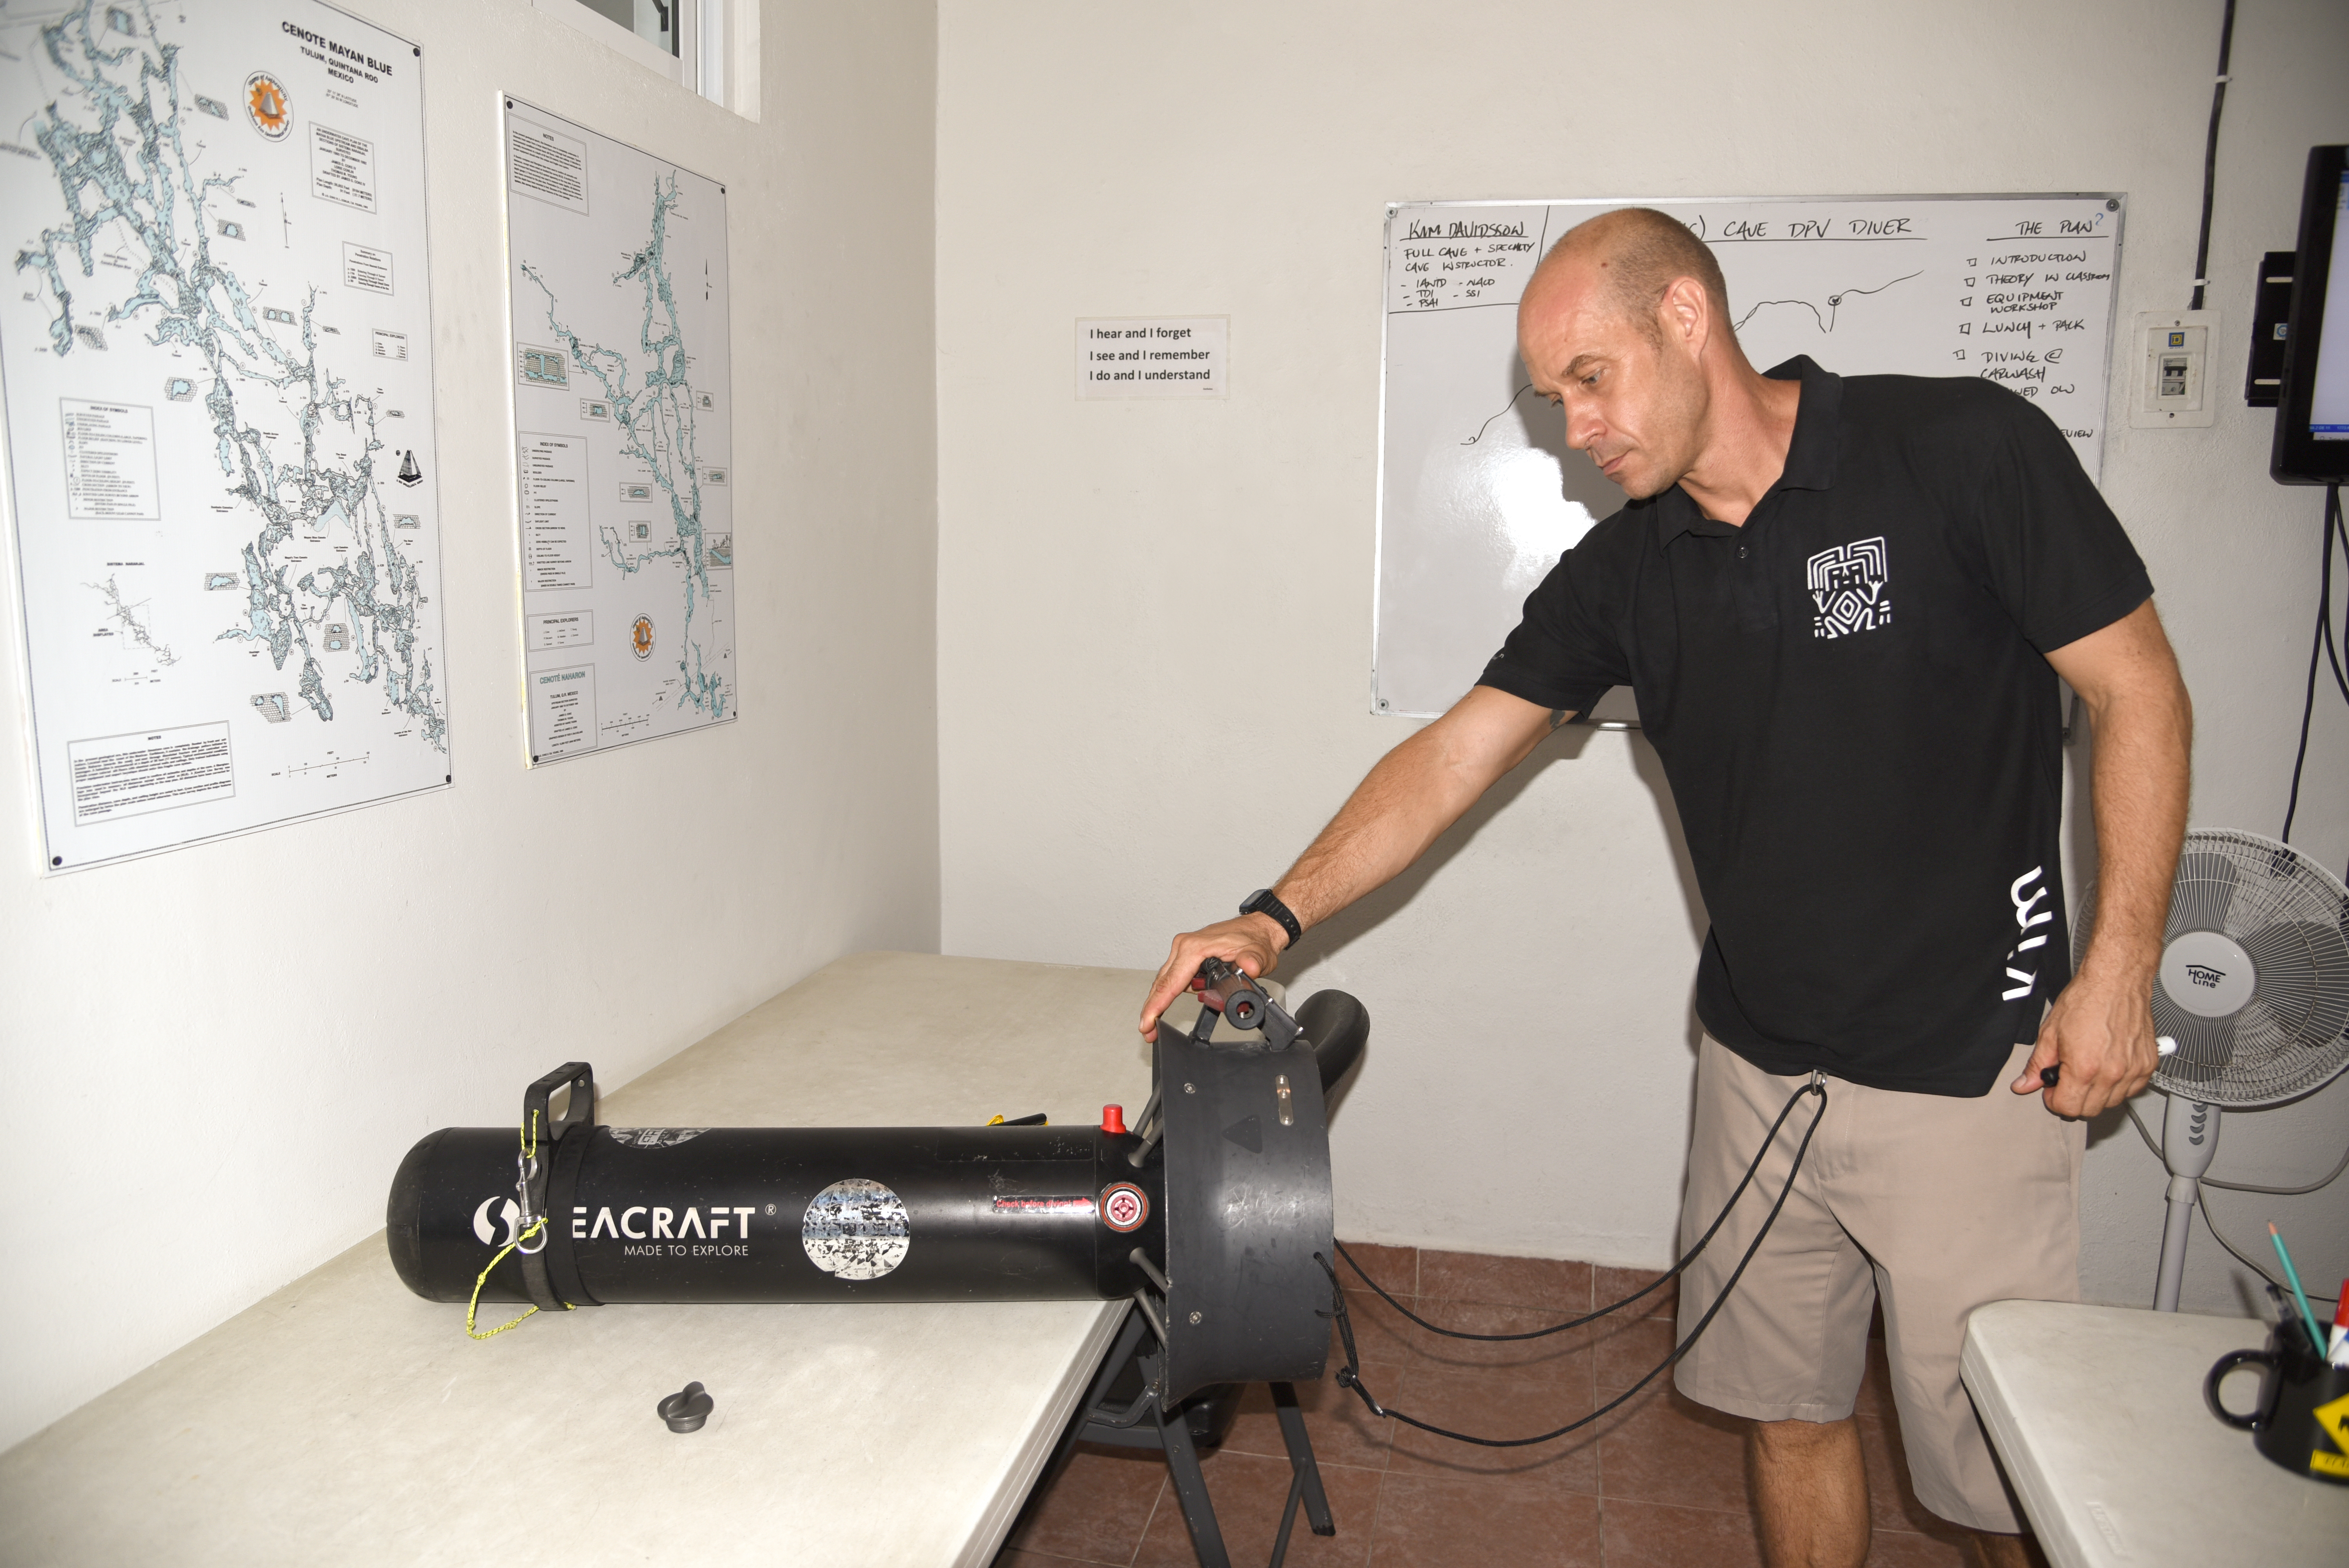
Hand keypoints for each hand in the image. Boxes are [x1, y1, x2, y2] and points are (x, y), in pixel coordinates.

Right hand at [1139, 914, 1286, 1041]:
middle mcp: (1185, 946)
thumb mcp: (1258, 954)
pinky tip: (1167, 1005)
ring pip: (1165, 981)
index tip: (1147, 1022)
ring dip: (1160, 1002)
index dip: (1157, 1005)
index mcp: (1195, 947)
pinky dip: (1169, 992)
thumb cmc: (1254, 938)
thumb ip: (1253, 961)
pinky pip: (1173, 977)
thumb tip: (1249, 967)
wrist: (1257, 928)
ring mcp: (1184, 949)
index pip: (1171, 981)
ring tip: (1156, 1023)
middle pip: (1161, 983)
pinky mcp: (1187, 954)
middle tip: (1147, 1031)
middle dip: (1152, 1008)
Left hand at [2011, 969, 2159, 1117]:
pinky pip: (2132, 1090)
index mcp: (2084, 1068)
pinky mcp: (2148, 1065)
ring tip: (2088, 1069)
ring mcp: (2133, 1071)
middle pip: (2090, 1110)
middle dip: (2074, 1099)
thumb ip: (2037, 1064)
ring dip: (2096, 1094)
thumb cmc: (2086, 1000)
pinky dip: (2118, 1085)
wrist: (2116, 981)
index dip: (2054, 1100)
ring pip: (2112, 1103)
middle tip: (2067, 1079)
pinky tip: (2107, 1067)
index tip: (2052, 1089)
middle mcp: (2112, 1074)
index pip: (2068, 1108)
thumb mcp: (2050, 1032)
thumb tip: (2025, 1084)